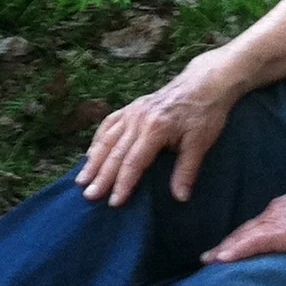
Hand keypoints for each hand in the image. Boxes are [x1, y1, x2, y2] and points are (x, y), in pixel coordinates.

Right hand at [78, 52, 242, 205]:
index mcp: (155, 128)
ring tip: (80, 180)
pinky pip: (109, 124)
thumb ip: (187, 170)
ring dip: (93, 161)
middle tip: (89, 197)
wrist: (205, 82)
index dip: (123, 184)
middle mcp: (138, 119)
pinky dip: (98, 140)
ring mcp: (132, 111)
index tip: (114, 203)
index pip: (133, 162)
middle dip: (101, 177)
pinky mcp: (132, 107)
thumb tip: (180, 198)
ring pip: (107, 139)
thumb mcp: (201, 142)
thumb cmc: (205, 112)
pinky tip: (91, 154)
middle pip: (115, 153)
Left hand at [201, 177, 285, 263]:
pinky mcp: (280, 233)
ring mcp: (275, 222)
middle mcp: (274, 213)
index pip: (257, 224)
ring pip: (242, 237)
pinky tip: (221, 259)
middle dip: (226, 244)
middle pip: (244, 231)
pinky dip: (235, 251)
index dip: (240, 236)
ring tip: (208, 261)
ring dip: (224, 250)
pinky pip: (251, 244)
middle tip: (209, 257)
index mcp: (283, 208)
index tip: (228, 245)